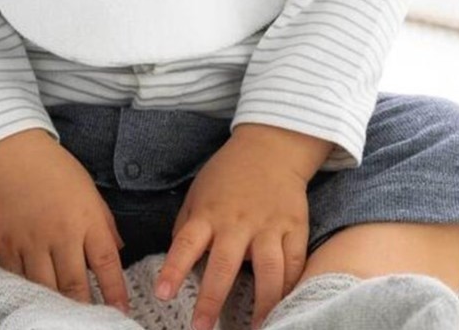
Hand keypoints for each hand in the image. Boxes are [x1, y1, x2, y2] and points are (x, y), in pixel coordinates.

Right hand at [0, 130, 128, 312]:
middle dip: (87, 310)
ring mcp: (31, 242)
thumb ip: (104, 222)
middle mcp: (60, 233)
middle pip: (76, 285)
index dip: (115, 292)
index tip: (122, 312)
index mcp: (85, 218)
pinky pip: (19, 280)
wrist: (10, 156)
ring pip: (47, 289)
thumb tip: (118, 252)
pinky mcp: (6, 246)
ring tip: (66, 319)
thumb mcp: (88, 189)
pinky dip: (28, 294)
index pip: (106, 263)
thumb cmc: (53, 169)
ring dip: (58, 307)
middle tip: (94, 324)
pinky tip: (35, 302)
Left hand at [154, 125, 327, 328]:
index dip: (173, 269)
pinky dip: (291, 287)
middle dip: (212, 300)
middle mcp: (237, 221)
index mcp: (208, 213)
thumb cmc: (228, 174)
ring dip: (262, 304)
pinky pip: (294, 263)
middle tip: (202, 329)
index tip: (162, 294)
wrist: (270, 147)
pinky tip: (285, 306)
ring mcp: (269, 225)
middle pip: (224, 265)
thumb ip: (188, 225)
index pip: (186, 243)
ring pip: (268, 271)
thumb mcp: (199, 192)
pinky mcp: (295, 227)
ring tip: (256, 329)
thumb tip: (178, 262)